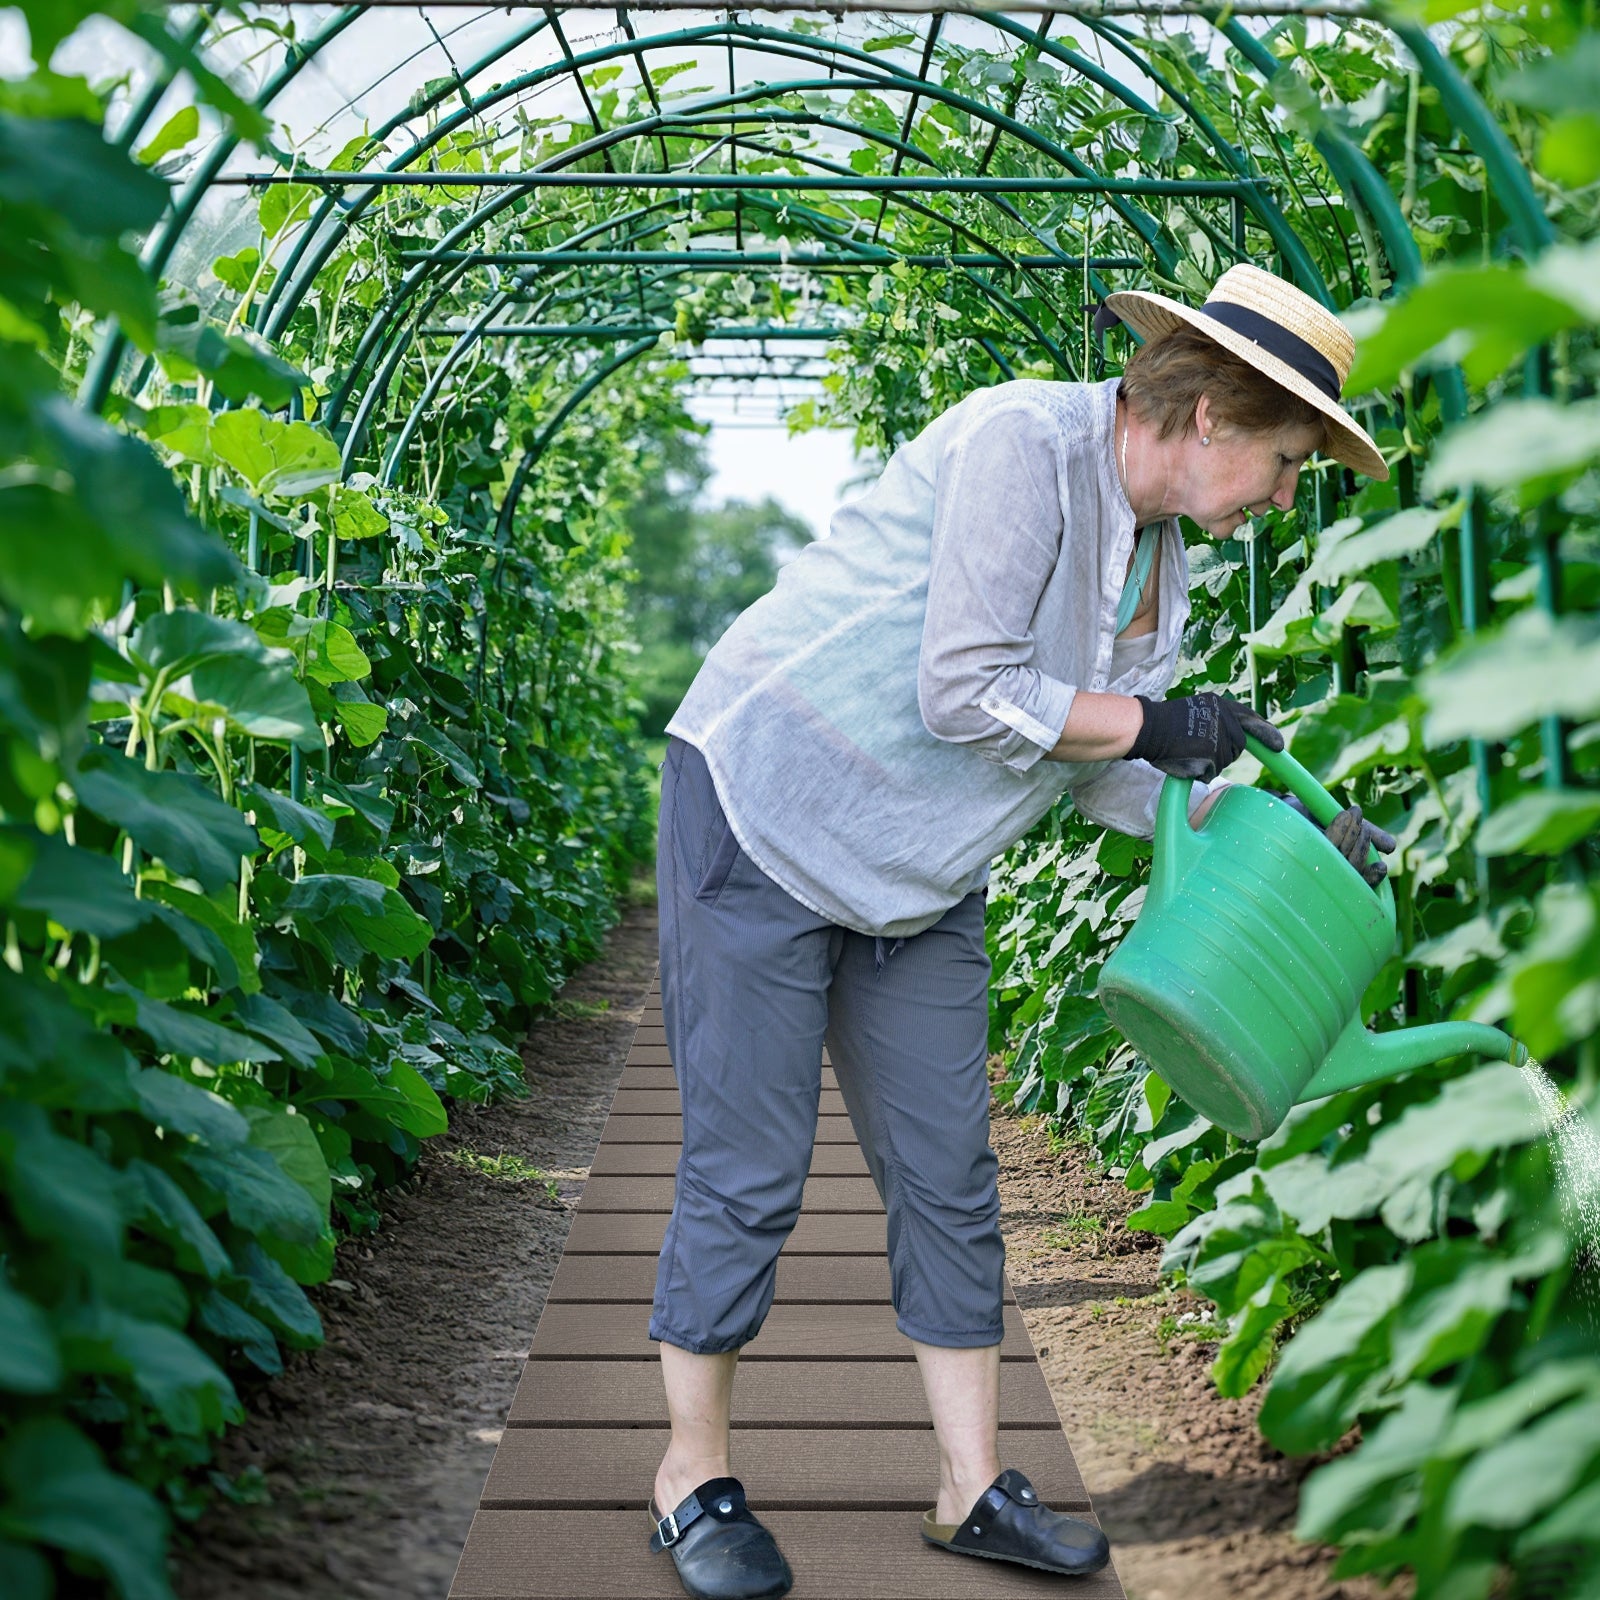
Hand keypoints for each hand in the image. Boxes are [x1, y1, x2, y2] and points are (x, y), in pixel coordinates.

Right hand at [1122, 693, 1283, 781]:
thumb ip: (1217, 721)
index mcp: (1221, 705)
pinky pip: (1210, 772)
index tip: (1278, 746)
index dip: (1267, 734)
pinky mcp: (1211, 755)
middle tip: (1199, 750)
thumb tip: (1235, 738)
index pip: (1251, 720)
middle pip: (1238, 746)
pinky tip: (1184, 760)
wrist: (1146, 728)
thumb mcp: (1197, 710)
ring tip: (1186, 751)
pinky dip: (1198, 771)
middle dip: (1225, 752)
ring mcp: (1218, 737)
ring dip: (1208, 763)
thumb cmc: (1165, 723)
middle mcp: (1224, 719)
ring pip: (1224, 761)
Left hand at [1281, 795, 1397, 887]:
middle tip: (1362, 825)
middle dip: (1362, 845)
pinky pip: (1326, 843)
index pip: (1358, 884)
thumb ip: (1371, 836)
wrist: (1296, 803)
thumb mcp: (1351, 826)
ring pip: (1341, 857)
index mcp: (1339, 871)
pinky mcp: (1301, 848)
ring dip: (1352, 835)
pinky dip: (1339, 828)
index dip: (1371, 878)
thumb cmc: (1322, 818)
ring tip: (1353, 814)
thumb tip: (1392, 848)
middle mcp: (1323, 871)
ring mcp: (1311, 861)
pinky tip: (1345, 815)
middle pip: (1352, 870)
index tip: (1380, 867)